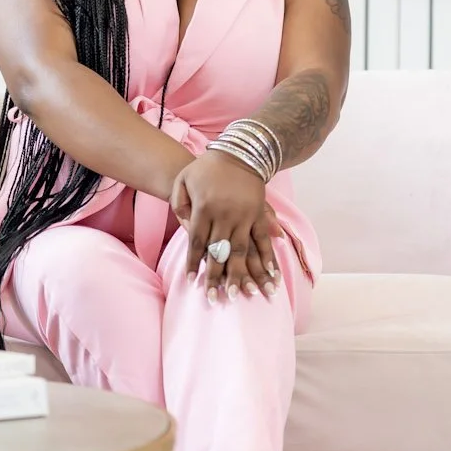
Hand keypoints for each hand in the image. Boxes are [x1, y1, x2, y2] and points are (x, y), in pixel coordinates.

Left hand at [170, 152, 282, 301]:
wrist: (238, 151)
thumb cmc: (204, 168)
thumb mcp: (183, 180)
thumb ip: (179, 205)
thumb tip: (186, 228)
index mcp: (205, 207)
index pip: (196, 241)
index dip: (194, 262)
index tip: (191, 281)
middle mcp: (226, 214)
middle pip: (220, 252)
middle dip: (218, 277)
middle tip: (217, 299)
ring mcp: (245, 215)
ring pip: (243, 251)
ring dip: (243, 274)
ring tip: (245, 294)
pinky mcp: (259, 213)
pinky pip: (263, 240)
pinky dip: (268, 258)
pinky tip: (271, 276)